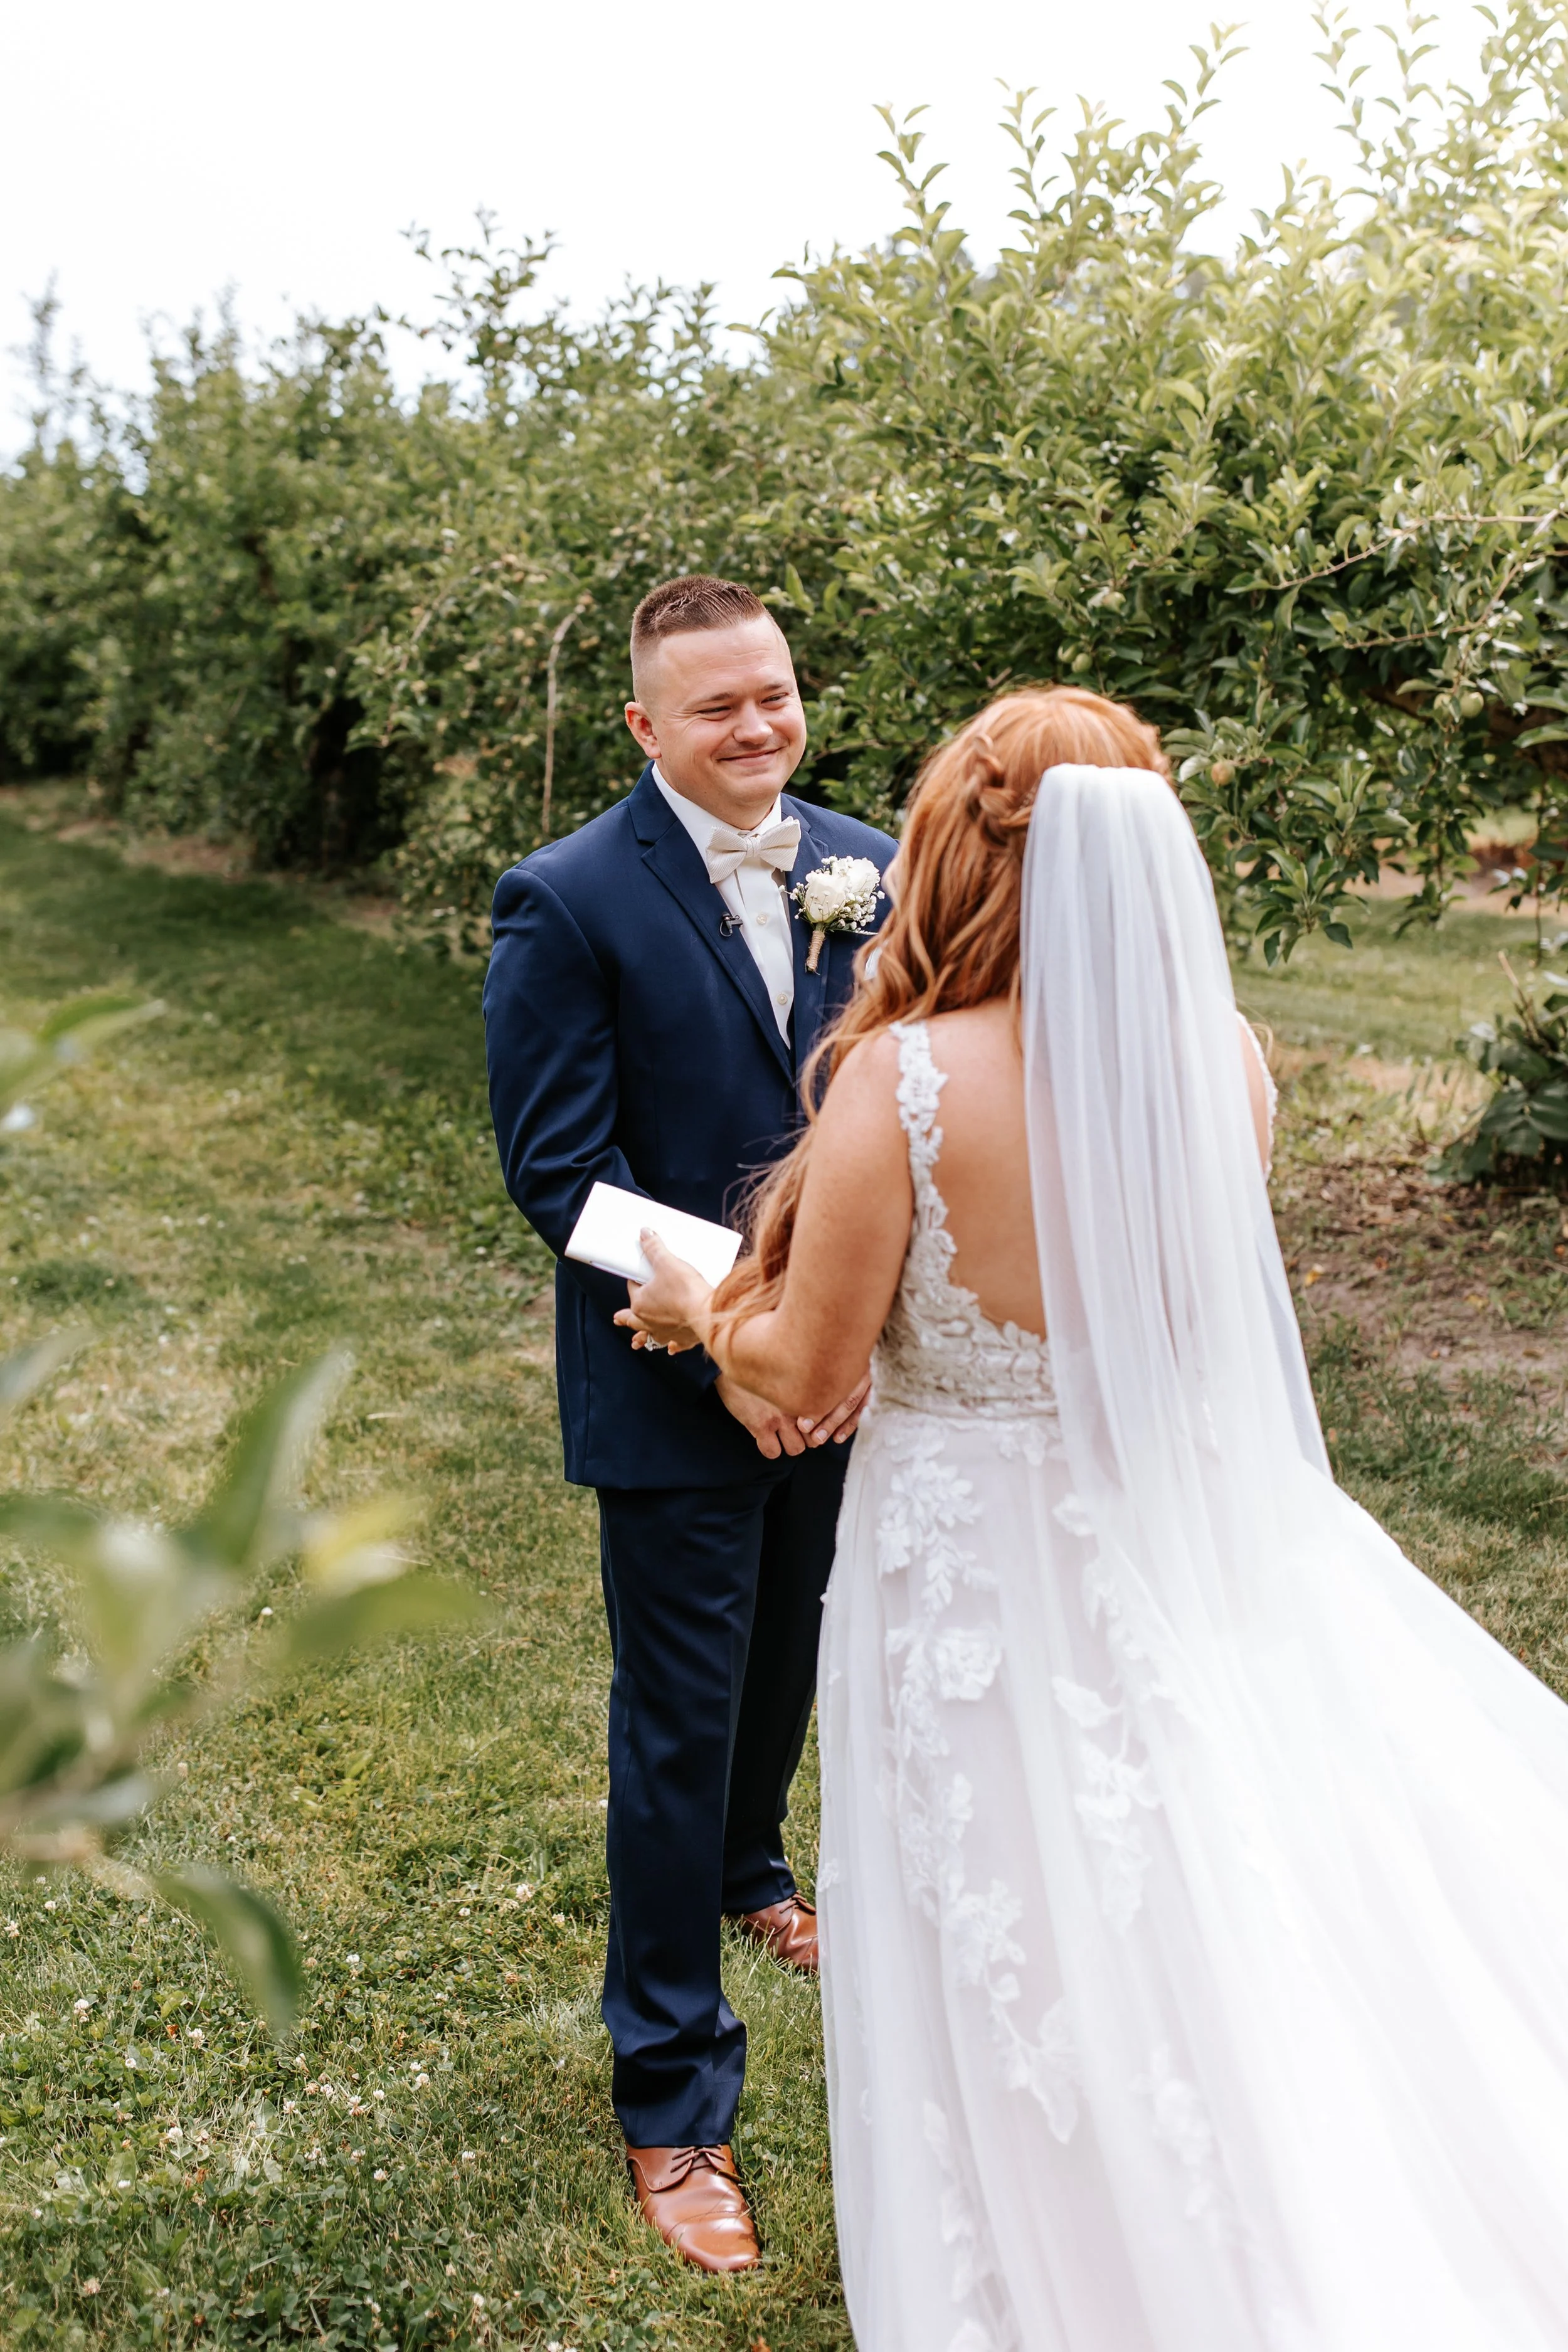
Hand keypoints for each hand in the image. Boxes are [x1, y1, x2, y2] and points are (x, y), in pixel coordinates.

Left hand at [614, 1229, 713, 1354]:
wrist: (707, 1314)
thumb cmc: (685, 1291)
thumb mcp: (667, 1263)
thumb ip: (655, 1248)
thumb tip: (644, 1234)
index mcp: (640, 1304)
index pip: (632, 1288)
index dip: (636, 1279)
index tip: (639, 1275)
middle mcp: (649, 1321)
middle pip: (633, 1319)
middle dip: (626, 1318)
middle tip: (618, 1319)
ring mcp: (665, 1332)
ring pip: (649, 1336)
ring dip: (643, 1337)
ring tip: (638, 1342)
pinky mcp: (683, 1338)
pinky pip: (674, 1344)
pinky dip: (673, 1345)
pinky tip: (672, 1347)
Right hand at [716, 1368, 871, 1457]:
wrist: (729, 1362)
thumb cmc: (760, 1364)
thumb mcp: (787, 1370)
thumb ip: (803, 1384)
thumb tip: (819, 1395)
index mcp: (807, 1389)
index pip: (827, 1419)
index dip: (818, 1424)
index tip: (808, 1420)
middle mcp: (797, 1403)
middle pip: (815, 1438)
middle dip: (806, 1437)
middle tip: (795, 1430)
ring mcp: (779, 1416)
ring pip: (796, 1449)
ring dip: (788, 1444)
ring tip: (780, 1435)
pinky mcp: (759, 1425)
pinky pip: (772, 1452)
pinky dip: (770, 1448)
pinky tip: (764, 1438)